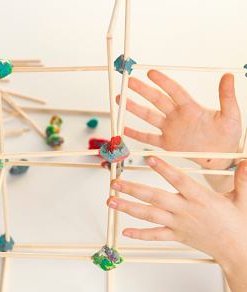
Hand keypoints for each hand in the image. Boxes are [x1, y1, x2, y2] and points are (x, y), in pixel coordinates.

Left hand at [107, 156, 246, 265]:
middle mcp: (185, 210)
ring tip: (111, 201)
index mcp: (200, 198)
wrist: (237, 250)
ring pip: (149, 215)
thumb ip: (243, 179)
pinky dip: (139, 234)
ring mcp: (178, 224)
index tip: (148, 158)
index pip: (178, 180)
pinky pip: (155, 235)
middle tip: (115, 182)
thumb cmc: (239, 223)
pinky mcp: (176, 236)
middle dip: (132, 189)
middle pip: (154, 197)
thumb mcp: (244, 199)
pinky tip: (125, 230)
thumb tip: (246, 162)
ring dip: (128, 207)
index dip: (164, 169)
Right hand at [118, 70, 241, 168]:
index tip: (151, 73)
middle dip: (142, 90)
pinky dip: (136, 134)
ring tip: (121, 100)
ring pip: (149, 116)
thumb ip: (227, 97)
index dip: (163, 82)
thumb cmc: (228, 135)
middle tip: (129, 82)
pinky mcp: (167, 143)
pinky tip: (124, 129)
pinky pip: (149, 138)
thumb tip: (228, 76)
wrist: (223, 157)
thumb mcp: (231, 115)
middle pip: (157, 100)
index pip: (174, 91)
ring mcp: (171, 129)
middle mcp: (178, 116)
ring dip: (134, 108)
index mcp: (191, 108)